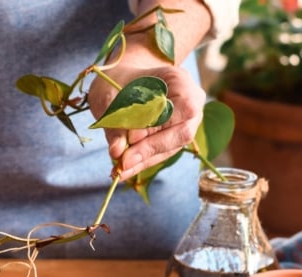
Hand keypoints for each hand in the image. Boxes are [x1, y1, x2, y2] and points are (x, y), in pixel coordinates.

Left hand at [88, 64, 205, 180]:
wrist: (122, 80)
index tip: (131, 138)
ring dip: (144, 160)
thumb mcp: (109, 95)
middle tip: (123, 162)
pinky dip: (141, 162)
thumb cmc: (116, 81)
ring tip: (119, 170)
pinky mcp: (174, 138)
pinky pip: (161, 153)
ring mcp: (186, 122)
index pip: (180, 107)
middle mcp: (191, 102)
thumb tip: (117, 152)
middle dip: (150, 149)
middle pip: (182, 132)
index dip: (158, 125)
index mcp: (179, 80)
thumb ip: (115, 122)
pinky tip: (123, 170)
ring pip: (171, 147)